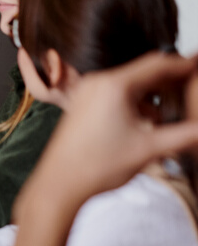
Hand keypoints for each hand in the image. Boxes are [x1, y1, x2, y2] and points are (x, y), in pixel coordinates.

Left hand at [16, 51, 197, 223]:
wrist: (61, 183)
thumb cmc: (96, 166)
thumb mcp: (148, 149)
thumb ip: (183, 135)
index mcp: (114, 86)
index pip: (157, 65)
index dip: (182, 64)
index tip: (197, 63)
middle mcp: (98, 82)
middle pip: (144, 72)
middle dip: (170, 79)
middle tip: (191, 85)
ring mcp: (88, 92)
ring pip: (130, 84)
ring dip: (153, 93)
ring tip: (175, 104)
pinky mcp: (84, 103)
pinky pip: (116, 93)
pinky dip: (136, 101)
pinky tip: (150, 118)